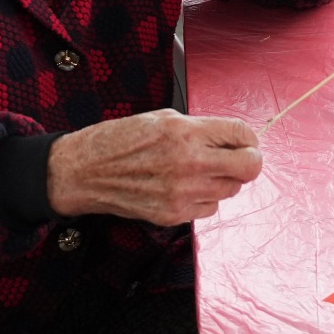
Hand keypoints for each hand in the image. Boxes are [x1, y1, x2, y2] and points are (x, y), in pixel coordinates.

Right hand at [47, 109, 262, 224]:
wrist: (84, 171)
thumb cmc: (119, 140)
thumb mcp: (163, 119)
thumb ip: (201, 128)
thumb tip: (233, 138)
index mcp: (186, 133)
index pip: (242, 134)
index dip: (247, 137)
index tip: (244, 140)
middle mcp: (189, 163)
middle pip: (249, 167)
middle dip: (248, 160)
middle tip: (237, 157)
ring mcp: (182, 193)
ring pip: (231, 189)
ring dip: (222, 180)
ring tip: (198, 170)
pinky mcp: (174, 214)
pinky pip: (209, 208)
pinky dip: (203, 198)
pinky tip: (183, 187)